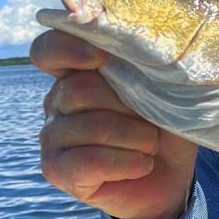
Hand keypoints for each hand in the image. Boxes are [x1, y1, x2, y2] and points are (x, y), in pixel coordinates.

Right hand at [31, 29, 198, 218]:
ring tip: (151, 145)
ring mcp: (52, 136)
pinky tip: (142, 164)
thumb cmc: (165, 125)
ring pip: (92, 126)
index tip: (100, 57)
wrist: (170, 177)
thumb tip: (137, 41)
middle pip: (81, 89)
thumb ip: (143, 64)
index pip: (49, 49)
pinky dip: (127, 163)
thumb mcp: (165, 89)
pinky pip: (89, 161)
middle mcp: (57, 100)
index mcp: (78, 72)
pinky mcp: (55, 169)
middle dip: (130, 107)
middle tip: (154, 121)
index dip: (68, 48)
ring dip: (136, 138)